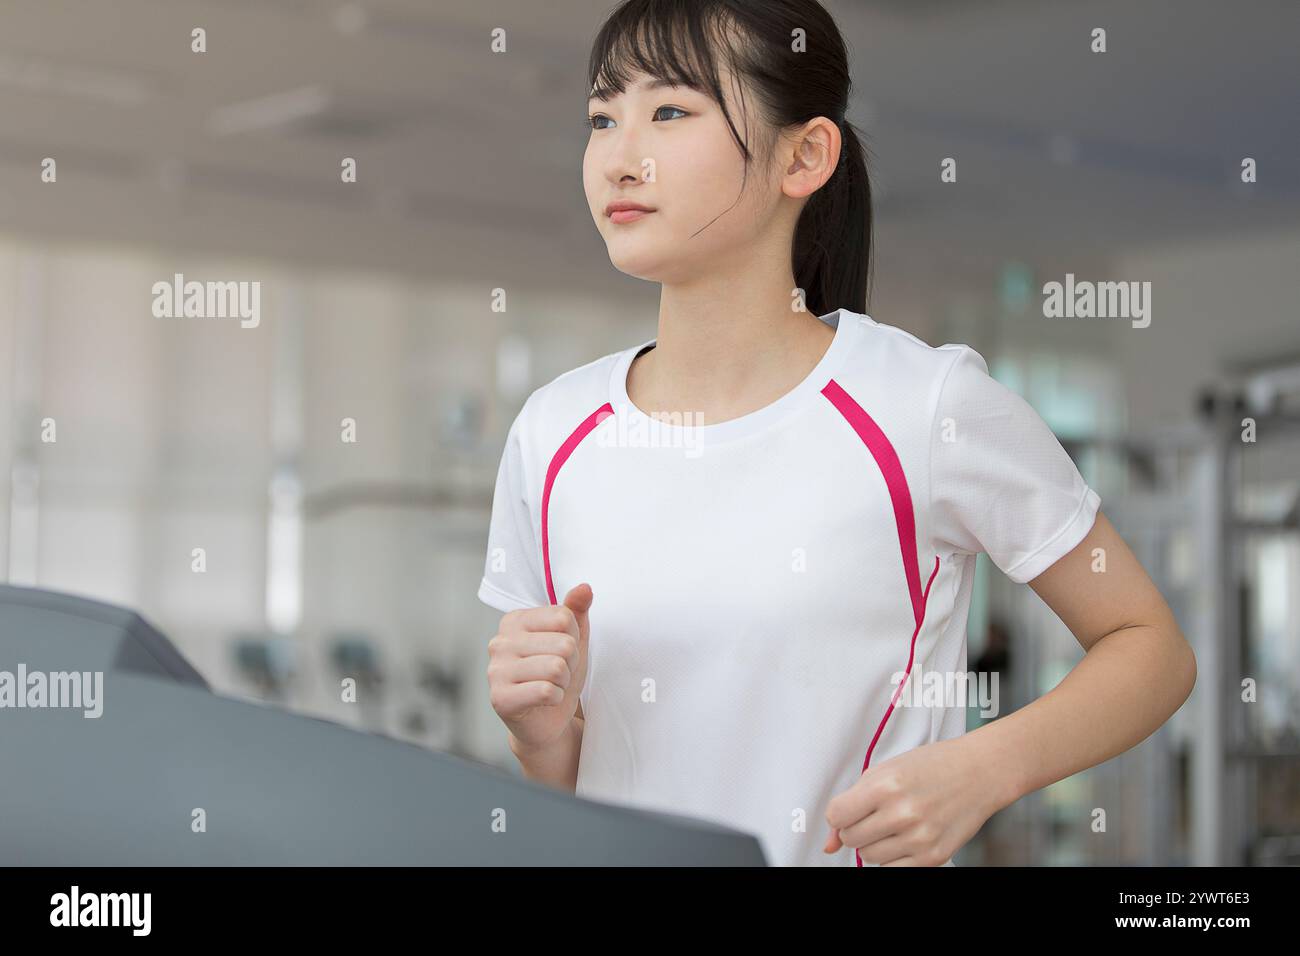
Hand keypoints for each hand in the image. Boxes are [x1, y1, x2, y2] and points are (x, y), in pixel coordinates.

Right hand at [487, 583, 591, 751]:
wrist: (545, 720)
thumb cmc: (557, 675)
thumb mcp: (573, 640)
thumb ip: (577, 611)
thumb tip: (584, 588)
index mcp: (514, 620)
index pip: (564, 617)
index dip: (574, 639)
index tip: (562, 653)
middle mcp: (499, 642)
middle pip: (564, 644)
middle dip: (571, 664)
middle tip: (559, 675)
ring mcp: (496, 670)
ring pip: (557, 668)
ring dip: (564, 682)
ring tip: (552, 686)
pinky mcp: (500, 698)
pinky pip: (547, 691)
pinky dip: (556, 698)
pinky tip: (544, 701)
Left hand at [823, 734, 1005, 865]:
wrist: (978, 772)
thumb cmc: (934, 765)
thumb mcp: (885, 771)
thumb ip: (852, 802)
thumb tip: (829, 842)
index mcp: (885, 785)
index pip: (835, 816)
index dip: (838, 815)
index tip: (848, 811)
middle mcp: (901, 813)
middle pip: (851, 839)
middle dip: (855, 828)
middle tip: (875, 814)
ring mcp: (918, 838)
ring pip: (869, 857)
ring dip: (874, 843)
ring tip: (893, 824)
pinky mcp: (933, 857)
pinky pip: (892, 870)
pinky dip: (891, 858)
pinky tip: (903, 839)